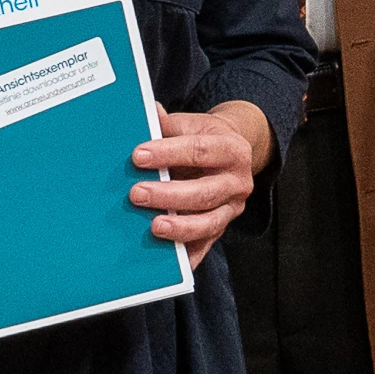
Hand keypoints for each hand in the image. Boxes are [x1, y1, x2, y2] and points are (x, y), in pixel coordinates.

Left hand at [132, 104, 266, 269]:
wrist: (231, 152)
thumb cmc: (203, 137)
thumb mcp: (191, 123)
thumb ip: (168, 123)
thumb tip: (147, 113)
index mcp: (231, 149)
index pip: (200, 151)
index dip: (168, 153)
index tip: (137, 155)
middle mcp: (238, 181)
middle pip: (205, 192)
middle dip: (169, 195)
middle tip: (136, 194)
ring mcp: (232, 209)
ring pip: (209, 222)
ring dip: (180, 227)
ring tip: (154, 227)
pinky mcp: (222, 228)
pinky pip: (206, 245)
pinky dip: (188, 255)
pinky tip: (168, 260)